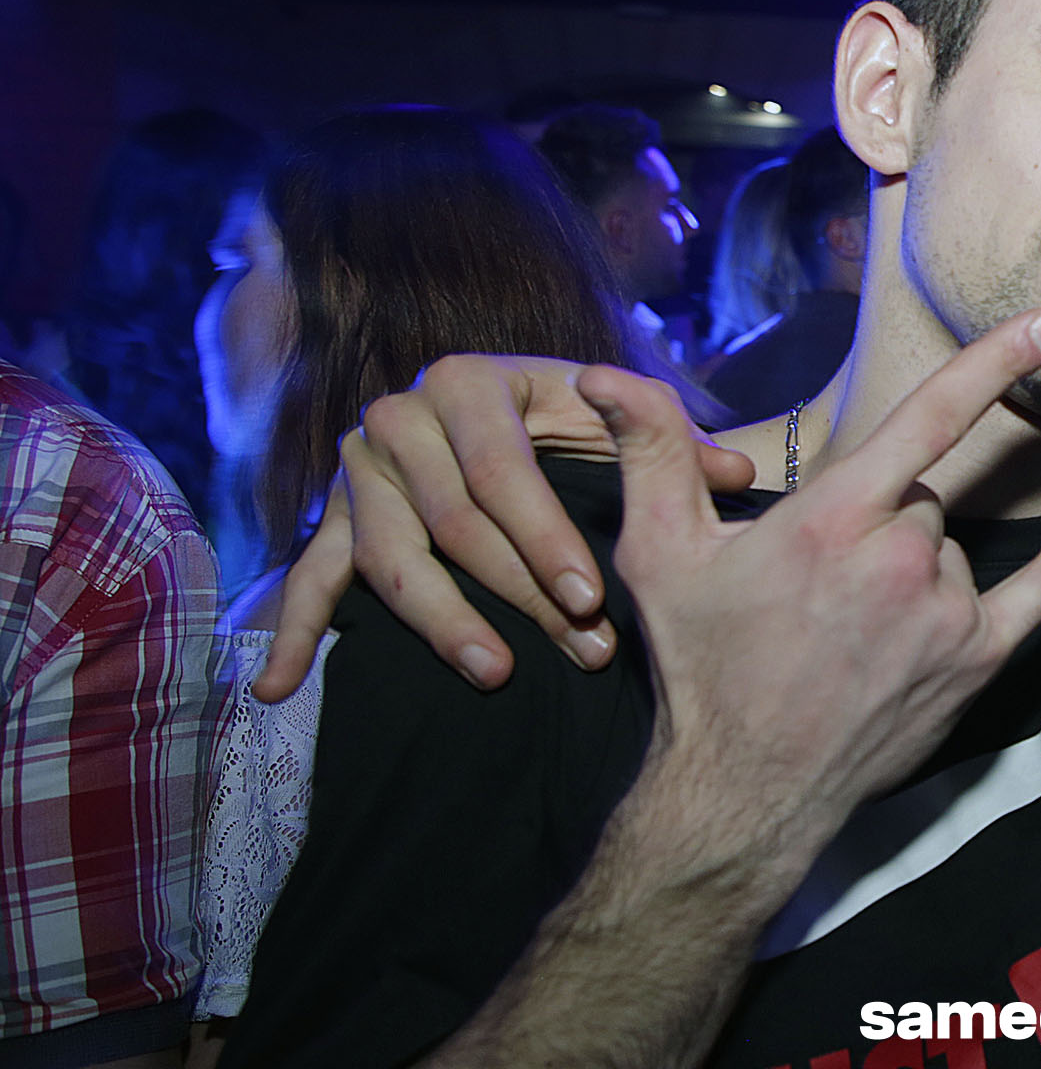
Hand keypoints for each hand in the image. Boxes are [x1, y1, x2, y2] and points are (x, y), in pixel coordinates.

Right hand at [252, 354, 755, 701]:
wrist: (502, 415)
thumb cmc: (571, 424)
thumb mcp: (615, 423)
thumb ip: (673, 444)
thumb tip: (735, 472)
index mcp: (468, 381)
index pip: (503, 472)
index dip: (546, 539)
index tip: (592, 598)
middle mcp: (397, 417)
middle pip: (453, 524)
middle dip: (520, 594)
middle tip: (579, 650)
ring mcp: (356, 472)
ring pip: (393, 562)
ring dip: (444, 626)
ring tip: (495, 675)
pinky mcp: (331, 518)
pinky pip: (307, 577)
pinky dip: (292, 633)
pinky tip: (277, 687)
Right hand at [585, 311, 1040, 875]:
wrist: (744, 788)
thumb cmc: (703, 668)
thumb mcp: (660, 555)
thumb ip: (652, 453)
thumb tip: (604, 377)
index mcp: (833, 519)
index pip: (927, 419)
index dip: (991, 363)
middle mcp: (902, 558)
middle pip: (921, 494)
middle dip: (880, 517)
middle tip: (819, 582)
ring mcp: (946, 612)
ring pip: (952, 547)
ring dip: (916, 565)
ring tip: (852, 624)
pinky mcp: (976, 659)